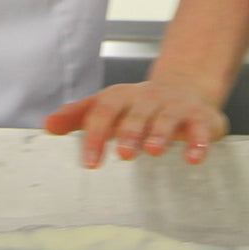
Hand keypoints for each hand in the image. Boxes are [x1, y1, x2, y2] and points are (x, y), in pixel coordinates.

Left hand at [42, 78, 228, 168]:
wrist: (184, 87)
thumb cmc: (138, 105)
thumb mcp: (106, 106)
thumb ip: (77, 116)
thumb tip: (47, 126)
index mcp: (121, 97)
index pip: (103, 112)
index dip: (95, 135)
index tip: (88, 162)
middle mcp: (147, 100)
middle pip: (136, 113)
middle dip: (129, 132)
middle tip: (123, 153)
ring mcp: (175, 107)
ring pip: (166, 118)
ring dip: (160, 133)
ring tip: (153, 151)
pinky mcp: (200, 117)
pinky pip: (201, 128)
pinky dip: (198, 142)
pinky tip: (193, 157)